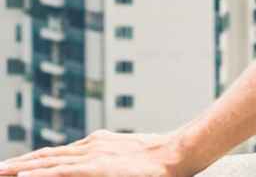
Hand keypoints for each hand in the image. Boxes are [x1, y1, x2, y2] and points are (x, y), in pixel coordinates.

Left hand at [0, 130, 189, 176]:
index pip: (58, 152)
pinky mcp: (95, 168)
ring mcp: (91, 155)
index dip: (35, 159)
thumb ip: (108, 158)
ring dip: (21, 167)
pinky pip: (60, 172)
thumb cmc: (159, 160)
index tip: (17, 165)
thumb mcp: (127, 156)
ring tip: (1, 171)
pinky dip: (39, 173)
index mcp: (97, 143)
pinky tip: (22, 176)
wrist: (175, 154)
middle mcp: (90, 145)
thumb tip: (98, 166)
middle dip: (20, 162)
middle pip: (47, 155)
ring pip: (47, 161)